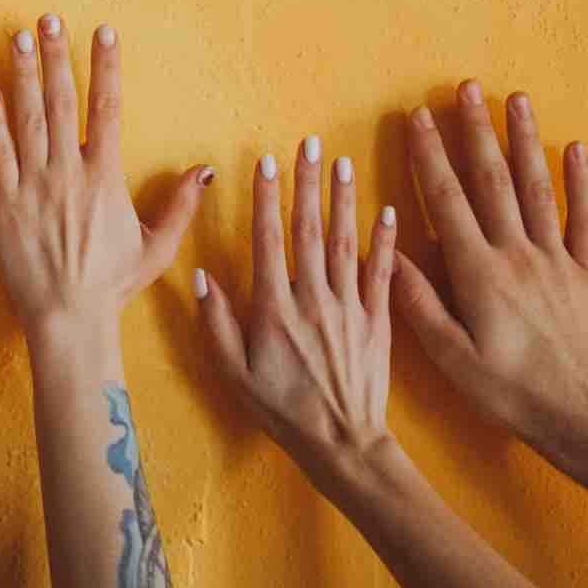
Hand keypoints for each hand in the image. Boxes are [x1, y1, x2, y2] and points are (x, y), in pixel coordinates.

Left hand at [0, 16, 210, 346]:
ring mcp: (33, 186)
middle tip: (48, 20)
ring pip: (26, 119)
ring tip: (18, 39)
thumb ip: (181, 206)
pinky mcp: (3, 203)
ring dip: (22, 75)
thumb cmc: (111, 286)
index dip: (105, 67)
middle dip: (56, 57)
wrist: (68, 317)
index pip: (106, 109)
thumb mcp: (157, 247)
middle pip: (61, 102)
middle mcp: (68, 173)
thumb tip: (204, 170)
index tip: (103, 32)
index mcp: (105, 178)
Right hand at [196, 139, 399, 484]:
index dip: (266, 199)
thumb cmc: (282, 412)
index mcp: (275, 310)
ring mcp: (349, 308)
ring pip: (345, 243)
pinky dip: (385, 241)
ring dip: (344, 199)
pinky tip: (387, 211)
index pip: (269, 241)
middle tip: (308, 144)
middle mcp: (313, 300)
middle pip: (309, 231)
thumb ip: (216, 323)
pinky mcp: (378, 322)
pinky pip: (382, 274)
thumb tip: (200, 275)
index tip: (265, 162)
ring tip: (342, 162)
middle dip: (306, 184)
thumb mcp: (234, 374)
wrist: (343, 444)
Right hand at [390, 82, 587, 465]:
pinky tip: (576, 150)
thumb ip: (415, 300)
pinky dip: (581, 183)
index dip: (429, 155)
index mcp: (478, 272)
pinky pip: (584, 220)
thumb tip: (385, 250)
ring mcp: (554, 259)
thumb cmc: (507, 390)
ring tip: (515, 99)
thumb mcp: (448, 355)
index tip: (417, 117)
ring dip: (524, 140)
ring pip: (537, 188)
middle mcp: (517, 254)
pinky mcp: (583, 273)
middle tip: (465, 88)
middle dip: (475, 131)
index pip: (447, 200)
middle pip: (493, 180)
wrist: (579, 413)